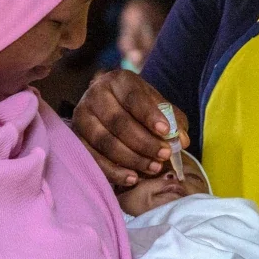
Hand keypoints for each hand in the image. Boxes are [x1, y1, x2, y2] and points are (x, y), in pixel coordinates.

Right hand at [71, 70, 187, 187]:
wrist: (108, 108)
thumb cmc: (138, 107)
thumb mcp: (156, 105)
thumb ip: (173, 119)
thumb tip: (182, 140)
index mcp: (118, 81)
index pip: (133, 97)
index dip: (149, 115)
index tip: (166, 131)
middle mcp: (96, 94)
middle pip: (118, 122)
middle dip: (144, 142)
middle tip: (164, 154)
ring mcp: (83, 116)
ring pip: (105, 142)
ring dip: (131, 159)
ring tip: (153, 167)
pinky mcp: (76, 138)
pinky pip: (93, 158)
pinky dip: (113, 171)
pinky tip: (132, 178)